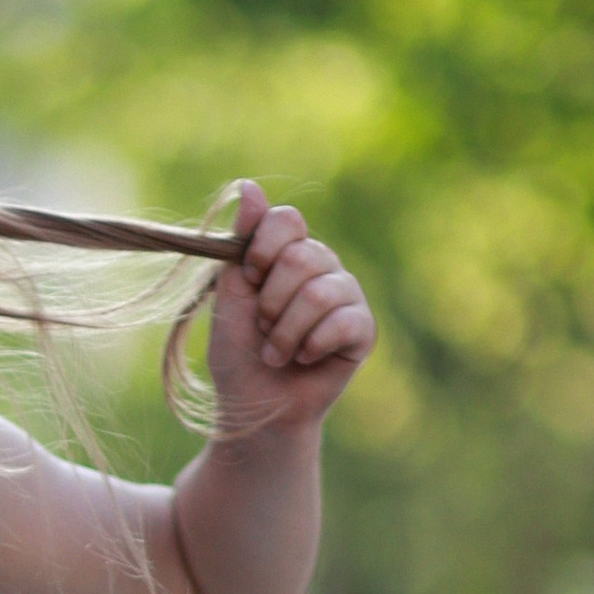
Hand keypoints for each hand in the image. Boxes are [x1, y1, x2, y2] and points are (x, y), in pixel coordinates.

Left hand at [209, 183, 374, 432]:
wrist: (255, 407)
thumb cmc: (239, 353)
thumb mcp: (231, 294)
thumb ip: (241, 242)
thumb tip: (249, 185)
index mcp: (287, 252)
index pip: (286, 220)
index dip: (262, 249)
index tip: (249, 280)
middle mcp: (321, 266)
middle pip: (302, 256)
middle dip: (271, 302)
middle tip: (264, 328)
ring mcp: (346, 295)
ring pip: (320, 292)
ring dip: (286, 331)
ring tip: (278, 352)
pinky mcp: (363, 329)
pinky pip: (344, 321)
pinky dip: (312, 345)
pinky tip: (305, 359)